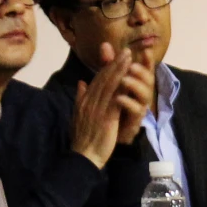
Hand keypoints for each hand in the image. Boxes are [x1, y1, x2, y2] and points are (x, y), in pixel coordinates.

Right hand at [70, 43, 137, 167]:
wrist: (83, 155)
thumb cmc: (82, 138)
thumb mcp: (77, 114)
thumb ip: (80, 97)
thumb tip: (81, 82)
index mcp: (84, 100)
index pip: (97, 80)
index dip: (108, 66)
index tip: (117, 55)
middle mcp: (90, 101)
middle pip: (104, 79)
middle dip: (116, 63)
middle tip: (127, 51)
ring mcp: (98, 109)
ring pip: (110, 85)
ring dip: (120, 70)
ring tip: (129, 59)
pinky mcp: (106, 118)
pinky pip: (115, 100)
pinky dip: (122, 88)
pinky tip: (130, 80)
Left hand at [113, 56, 155, 145]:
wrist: (105, 135)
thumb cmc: (110, 106)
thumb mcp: (108, 82)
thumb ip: (108, 64)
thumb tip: (104, 44)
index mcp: (136, 85)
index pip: (145, 70)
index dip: (147, 61)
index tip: (146, 51)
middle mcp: (141, 95)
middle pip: (149, 80)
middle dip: (142, 72)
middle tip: (131, 66)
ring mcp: (140, 107)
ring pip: (145, 95)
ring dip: (135, 86)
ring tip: (124, 80)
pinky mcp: (135, 120)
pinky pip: (135, 111)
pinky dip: (128, 103)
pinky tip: (119, 98)